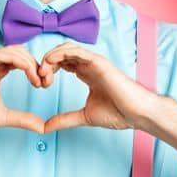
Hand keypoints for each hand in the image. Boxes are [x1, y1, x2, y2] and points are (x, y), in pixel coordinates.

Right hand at [0, 46, 45, 133]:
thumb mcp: (2, 116)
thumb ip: (22, 119)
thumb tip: (42, 127)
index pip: (22, 61)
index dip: (36, 70)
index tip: (45, 85)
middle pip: (22, 52)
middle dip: (37, 65)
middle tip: (46, 82)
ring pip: (16, 50)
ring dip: (31, 63)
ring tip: (38, 80)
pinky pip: (6, 54)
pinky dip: (22, 62)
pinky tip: (30, 75)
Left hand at [38, 42, 161, 131]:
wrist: (136, 113)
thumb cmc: (118, 113)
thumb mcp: (83, 117)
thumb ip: (64, 119)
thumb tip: (45, 127)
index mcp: (86, 74)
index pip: (62, 63)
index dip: (48, 70)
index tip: (41, 85)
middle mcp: (89, 65)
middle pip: (61, 54)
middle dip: (46, 64)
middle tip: (39, 79)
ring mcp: (94, 62)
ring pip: (66, 49)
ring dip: (50, 57)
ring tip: (43, 72)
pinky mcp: (98, 61)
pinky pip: (76, 50)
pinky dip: (60, 53)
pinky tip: (51, 63)